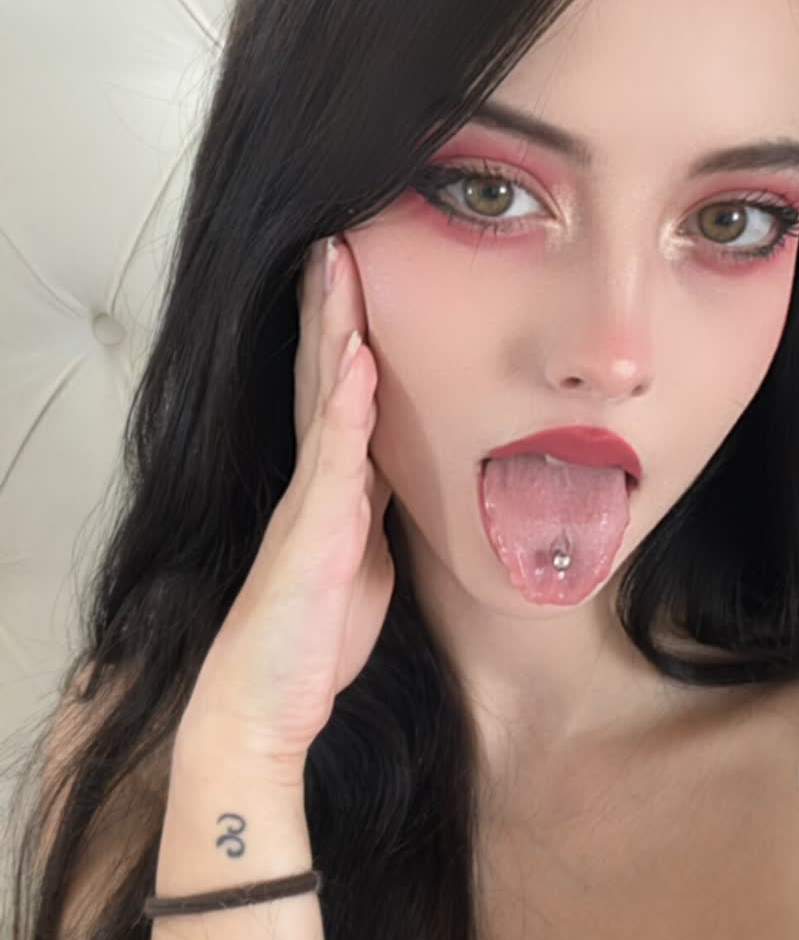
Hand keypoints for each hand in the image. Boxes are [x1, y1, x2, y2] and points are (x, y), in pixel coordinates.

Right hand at [181, 235, 394, 779]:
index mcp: (331, 490)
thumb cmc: (311, 644)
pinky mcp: (312, 535)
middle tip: (338, 234)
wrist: (262, 705)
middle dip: (330, 305)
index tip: (357, 270)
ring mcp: (309, 504)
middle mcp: (314, 484)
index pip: (339, 393)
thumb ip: (372, 516)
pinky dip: (344, 405)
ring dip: (332, 329)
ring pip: (321, 399)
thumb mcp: (359, 567)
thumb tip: (396, 483)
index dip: (345, 331)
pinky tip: (356, 357)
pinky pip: (333, 459)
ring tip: (338, 262)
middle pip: (321, 375)